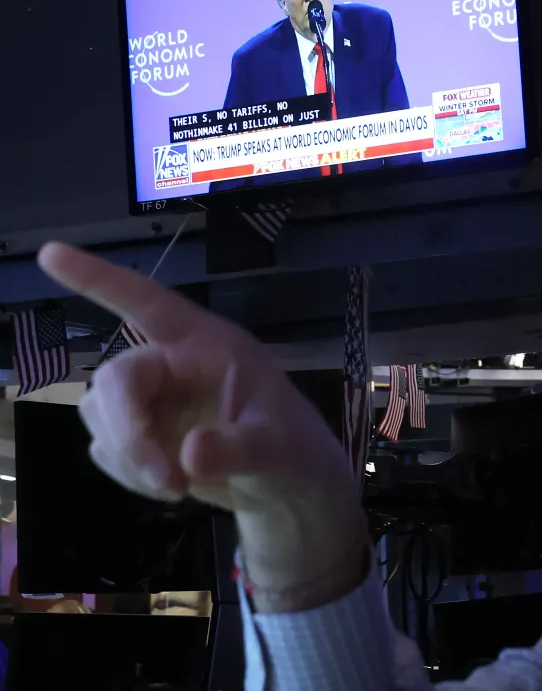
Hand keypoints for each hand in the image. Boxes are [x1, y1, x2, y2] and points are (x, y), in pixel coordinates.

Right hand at [37, 242, 368, 611]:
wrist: (285, 486)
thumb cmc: (291, 448)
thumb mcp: (277, 449)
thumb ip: (238, 449)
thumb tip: (191, 452)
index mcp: (207, 345)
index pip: (148, 303)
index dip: (101, 279)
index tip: (52, 253)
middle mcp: (171, 362)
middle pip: (115, 379)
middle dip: (129, 432)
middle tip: (168, 480)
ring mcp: (150, 398)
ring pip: (101, 415)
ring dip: (131, 457)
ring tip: (181, 484)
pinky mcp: (137, 432)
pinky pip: (106, 447)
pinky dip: (130, 473)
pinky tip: (172, 484)